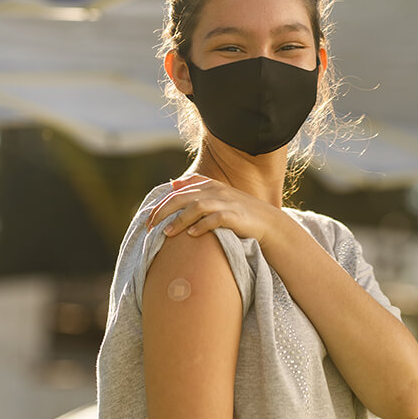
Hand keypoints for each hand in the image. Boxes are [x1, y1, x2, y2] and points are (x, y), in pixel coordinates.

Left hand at [147, 174, 281, 246]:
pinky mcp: (235, 216)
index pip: (180, 191)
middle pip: (183, 197)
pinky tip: (191, 235)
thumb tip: (173, 183)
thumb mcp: (218, 196)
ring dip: (179, 220)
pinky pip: (215, 219)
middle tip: (150, 225)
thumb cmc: (239, 212)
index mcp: (210, 186)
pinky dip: (201, 226)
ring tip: (166, 233)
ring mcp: (226, 203)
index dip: (162, 203)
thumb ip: (197, 189)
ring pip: (196, 207)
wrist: (268, 223)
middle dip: (164, 210)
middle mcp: (216, 192)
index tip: (149, 217)